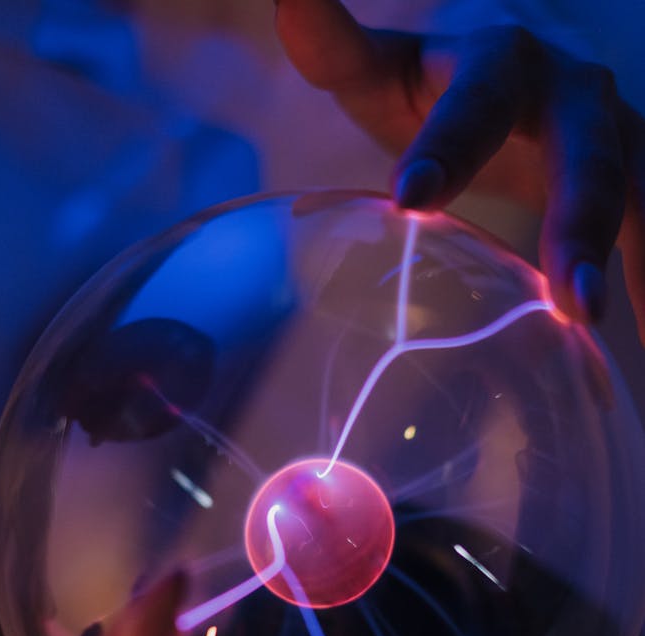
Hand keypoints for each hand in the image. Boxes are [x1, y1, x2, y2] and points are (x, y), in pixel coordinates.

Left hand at [274, 0, 644, 338]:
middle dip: (580, 221)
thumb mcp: (382, 69)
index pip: (476, 103)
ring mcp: (611, 133)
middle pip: (586, 151)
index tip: (413, 201)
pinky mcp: (632, 172)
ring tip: (602, 323)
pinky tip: (643, 336)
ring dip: (628, 258)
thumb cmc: (433, 83)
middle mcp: (569, 92)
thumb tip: (291, 0)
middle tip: (572, 300)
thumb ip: (336, 48)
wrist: (513, 65)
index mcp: (497, 62)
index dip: (449, 147)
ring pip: (634, 187)